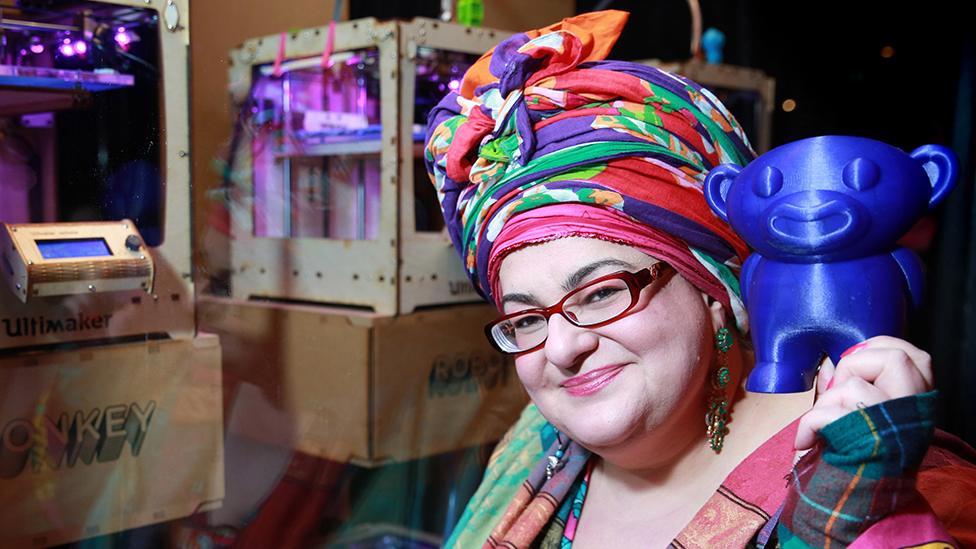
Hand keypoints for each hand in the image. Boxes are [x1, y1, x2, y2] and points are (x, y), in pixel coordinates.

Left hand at [794, 336, 933, 450]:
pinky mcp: (869, 445)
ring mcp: (892, 428)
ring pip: (854, 388)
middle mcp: (911, 415)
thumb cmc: (853, 457)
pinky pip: (829, 415)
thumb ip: (845, 387)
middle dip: (855, 365)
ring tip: (820, 424)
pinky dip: (808, 425)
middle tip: (839, 390)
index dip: (882, 347)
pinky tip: (805, 441)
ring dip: (824, 403)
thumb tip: (828, 363)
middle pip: (896, 359)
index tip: (855, 357)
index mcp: (913, 404)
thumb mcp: (856, 417)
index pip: (915, 356)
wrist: (853, 506)